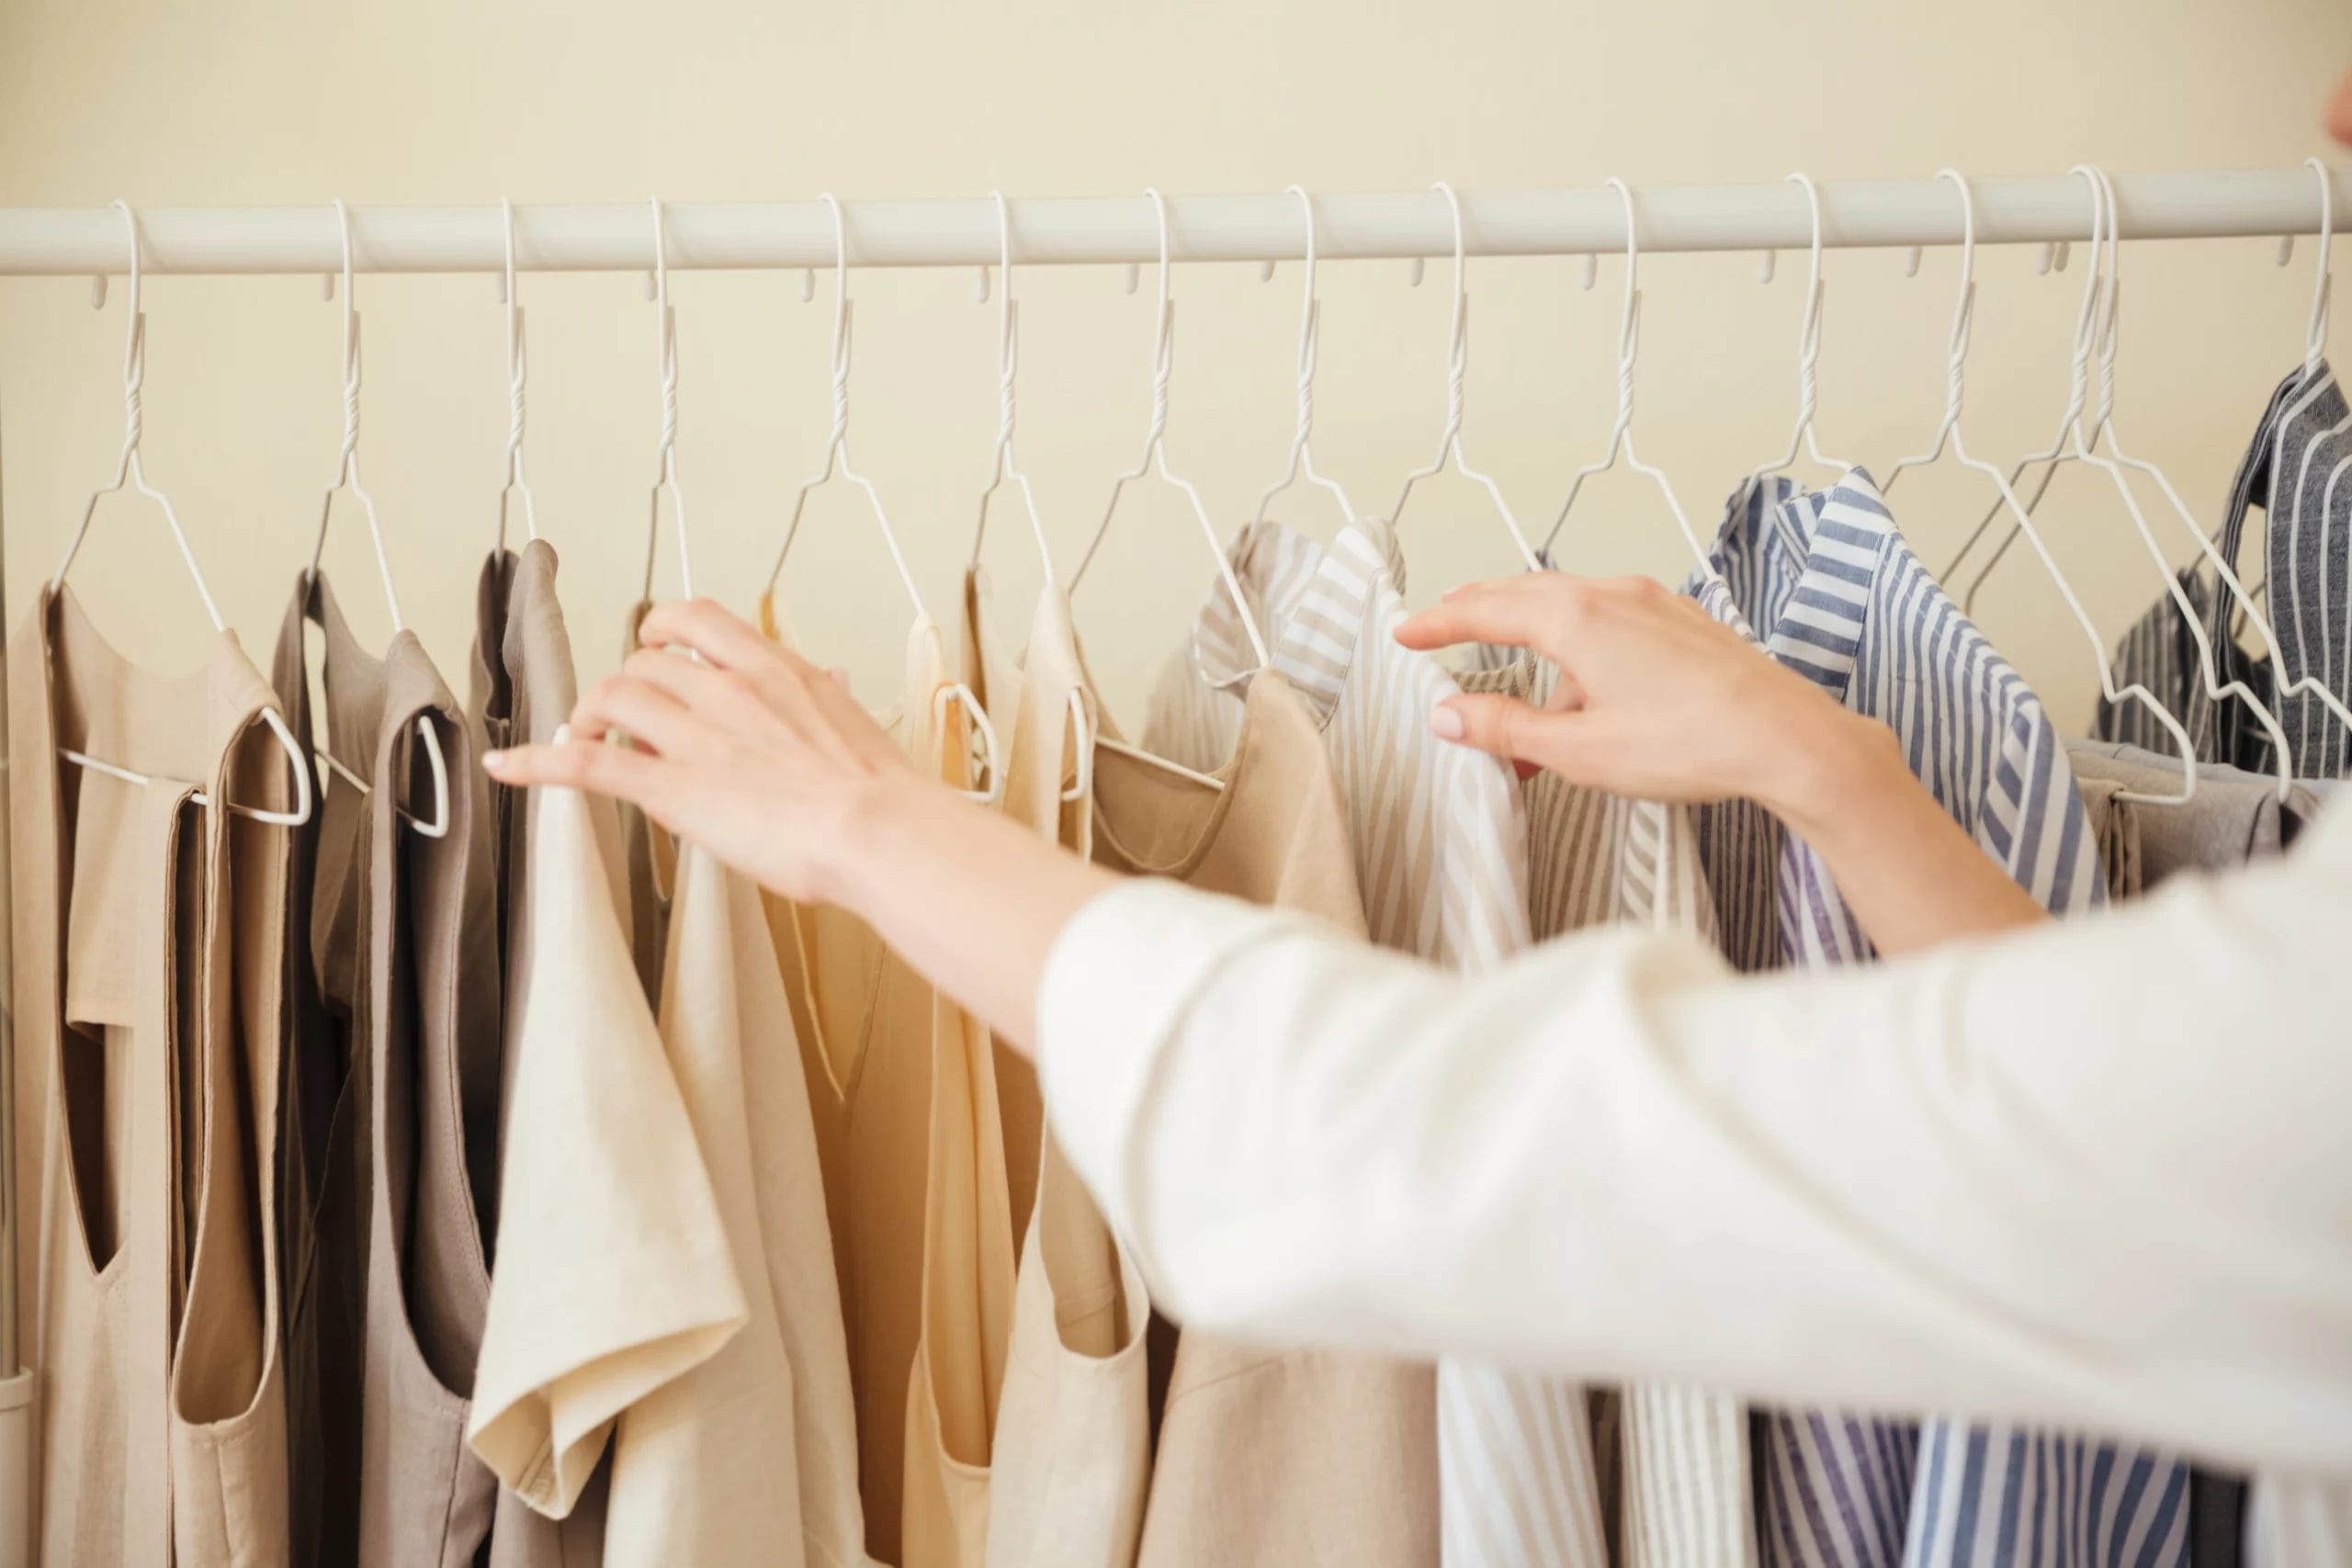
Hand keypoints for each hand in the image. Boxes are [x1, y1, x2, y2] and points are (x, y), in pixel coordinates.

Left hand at [482, 598, 926, 907]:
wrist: (878, 830)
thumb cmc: (878, 792)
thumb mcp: (854, 722)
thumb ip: (827, 698)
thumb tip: (830, 681)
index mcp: (773, 669)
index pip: (695, 619)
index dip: (662, 630)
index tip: (654, 646)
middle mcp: (726, 690)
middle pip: (644, 664)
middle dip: (626, 688)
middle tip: (624, 719)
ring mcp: (695, 737)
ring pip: (613, 699)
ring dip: (591, 716)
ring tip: (587, 737)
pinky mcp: (671, 789)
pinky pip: (587, 764)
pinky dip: (539, 762)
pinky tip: (508, 767)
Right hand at [1400, 572, 2043, 953]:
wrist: (1788, 738)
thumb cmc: (1690, 744)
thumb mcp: (1580, 751)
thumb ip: (1506, 730)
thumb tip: (1448, 716)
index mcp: (1574, 619)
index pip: (1483, 610)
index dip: (1436, 623)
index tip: (1404, 633)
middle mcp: (1611, 595)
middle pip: (1523, 594)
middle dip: (1477, 613)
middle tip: (1441, 628)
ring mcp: (1652, 603)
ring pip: (1569, 606)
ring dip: (1530, 637)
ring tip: (1514, 687)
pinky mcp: (1683, 622)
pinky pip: (1609, 620)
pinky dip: (1576, 643)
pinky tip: (1582, 689)